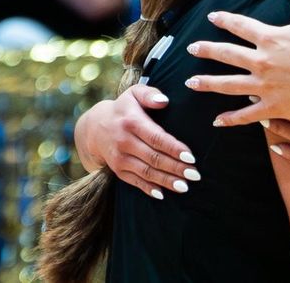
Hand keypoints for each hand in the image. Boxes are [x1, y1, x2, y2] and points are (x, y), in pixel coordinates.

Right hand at [78, 85, 199, 199]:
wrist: (94, 127)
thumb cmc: (123, 108)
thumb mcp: (133, 94)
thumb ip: (150, 94)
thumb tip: (165, 101)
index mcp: (132, 122)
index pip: (156, 138)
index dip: (174, 148)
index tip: (191, 157)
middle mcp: (124, 142)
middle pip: (154, 158)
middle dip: (175, 168)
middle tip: (195, 175)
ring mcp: (119, 158)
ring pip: (145, 172)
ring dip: (165, 181)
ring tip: (184, 187)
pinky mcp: (117, 170)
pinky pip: (134, 182)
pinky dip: (148, 189)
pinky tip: (162, 194)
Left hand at [186, 0, 289, 124]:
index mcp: (271, 38)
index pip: (240, 25)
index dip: (224, 19)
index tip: (212, 17)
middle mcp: (262, 61)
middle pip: (226, 54)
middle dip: (206, 50)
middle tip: (191, 49)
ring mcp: (264, 85)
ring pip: (227, 84)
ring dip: (207, 83)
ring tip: (190, 82)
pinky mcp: (272, 106)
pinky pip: (246, 114)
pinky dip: (230, 118)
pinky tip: (217, 120)